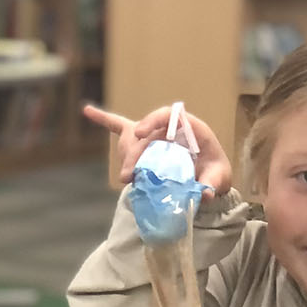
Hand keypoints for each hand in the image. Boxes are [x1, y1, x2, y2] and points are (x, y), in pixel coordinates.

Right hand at [82, 104, 232, 194]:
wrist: (210, 173)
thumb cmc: (215, 171)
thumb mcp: (219, 178)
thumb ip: (212, 185)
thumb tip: (203, 195)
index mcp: (190, 127)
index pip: (168, 115)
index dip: (153, 121)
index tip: (141, 134)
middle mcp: (169, 127)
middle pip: (146, 133)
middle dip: (134, 154)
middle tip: (128, 176)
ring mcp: (153, 132)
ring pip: (133, 142)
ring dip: (128, 160)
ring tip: (127, 179)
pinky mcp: (142, 140)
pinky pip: (118, 126)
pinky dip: (102, 118)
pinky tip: (86, 111)